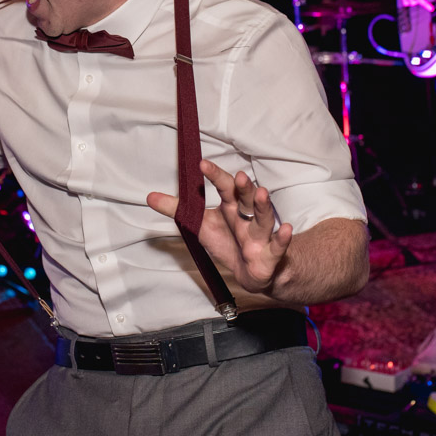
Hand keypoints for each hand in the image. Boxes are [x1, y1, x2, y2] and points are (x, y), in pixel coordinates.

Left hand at [147, 160, 291, 294]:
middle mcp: (247, 217)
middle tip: (239, 176)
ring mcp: (260, 235)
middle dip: (244, 188)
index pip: (224, 187)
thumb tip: (149, 196)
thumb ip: (176, 210)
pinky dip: (283, 238)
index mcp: (231, 206)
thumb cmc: (227, 242)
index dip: (214, 175)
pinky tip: (286, 228)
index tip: (201, 164)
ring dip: (264, 206)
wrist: (251, 270)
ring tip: (263, 193)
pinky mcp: (271, 254)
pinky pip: (278, 245)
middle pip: (247, 199)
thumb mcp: (199, 225)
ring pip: (264, 218)